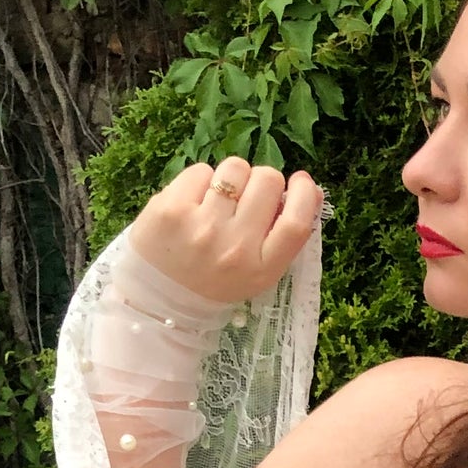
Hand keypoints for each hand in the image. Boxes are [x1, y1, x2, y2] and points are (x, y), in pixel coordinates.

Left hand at [126, 157, 322, 305]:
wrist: (157, 299)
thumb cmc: (214, 282)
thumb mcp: (256, 272)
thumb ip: (283, 236)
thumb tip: (309, 188)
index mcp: (261, 269)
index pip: (296, 222)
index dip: (303, 194)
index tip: (301, 182)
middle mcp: (234, 247)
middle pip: (267, 181)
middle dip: (261, 182)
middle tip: (246, 199)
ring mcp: (201, 226)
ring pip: (235, 168)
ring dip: (230, 179)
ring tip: (217, 201)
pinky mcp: (171, 208)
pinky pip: (201, 170)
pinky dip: (201, 181)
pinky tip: (193, 204)